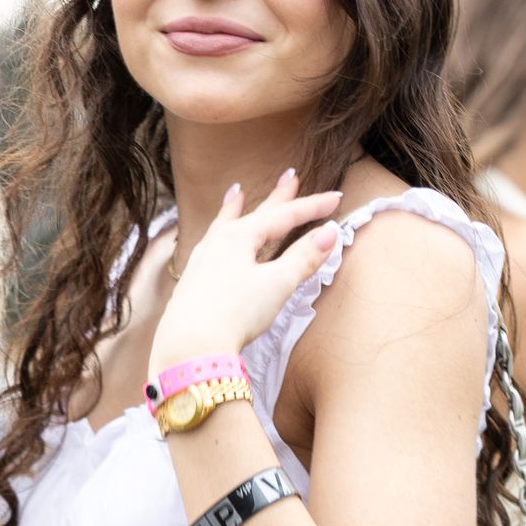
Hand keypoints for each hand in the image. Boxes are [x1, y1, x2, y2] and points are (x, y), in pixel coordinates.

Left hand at [149, 172, 344, 370]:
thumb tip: (330, 233)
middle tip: (290, 176)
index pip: (284, 217)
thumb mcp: (276, 285)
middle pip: (255, 214)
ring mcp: (202, 262)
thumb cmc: (232, 314)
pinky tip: (211, 239)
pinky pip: (210, 247)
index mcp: (239, 237)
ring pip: (224, 226)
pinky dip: (217, 235)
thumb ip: (303, 258)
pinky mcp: (193, 283)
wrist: (189, 348)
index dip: (312, 207)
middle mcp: (218, 243)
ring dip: (235, 209)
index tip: (336, 197)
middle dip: (277, 197)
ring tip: (237, 192)